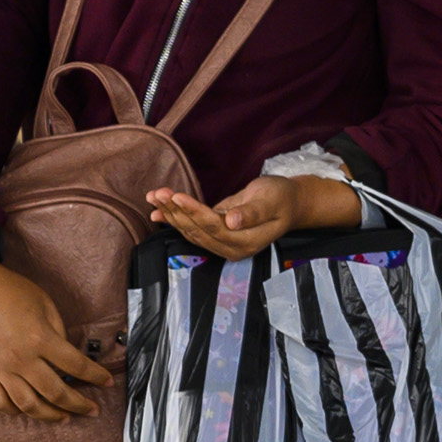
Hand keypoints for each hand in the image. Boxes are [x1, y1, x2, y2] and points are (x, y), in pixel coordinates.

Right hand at [0, 241, 110, 420]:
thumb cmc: (7, 291)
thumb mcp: (44, 304)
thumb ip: (58, 332)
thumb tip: (67, 356)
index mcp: (40, 338)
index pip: (76, 365)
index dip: (96, 376)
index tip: (106, 382)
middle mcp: (20, 359)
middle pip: (56, 393)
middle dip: (79, 405)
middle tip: (92, 410)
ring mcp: (0, 369)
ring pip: (29, 405)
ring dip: (51, 416)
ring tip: (65, 417)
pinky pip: (1, 402)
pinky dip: (15, 411)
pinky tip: (28, 410)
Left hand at [150, 170, 361, 259]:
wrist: (288, 204)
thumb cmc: (282, 198)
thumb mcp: (272, 200)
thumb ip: (253, 212)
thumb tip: (232, 222)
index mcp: (247, 242)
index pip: (215, 228)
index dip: (194, 213)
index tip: (177, 196)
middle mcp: (232, 248)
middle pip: (199, 231)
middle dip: (176, 212)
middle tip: (159, 193)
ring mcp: (223, 244)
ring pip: (191, 231)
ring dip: (171, 214)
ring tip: (154, 196)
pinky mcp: (215, 235)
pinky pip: (192, 229)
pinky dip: (174, 219)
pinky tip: (157, 211)